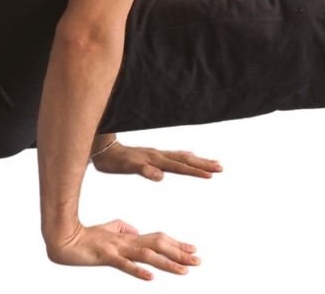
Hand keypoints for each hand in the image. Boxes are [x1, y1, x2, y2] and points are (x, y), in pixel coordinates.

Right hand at [46, 219, 200, 280]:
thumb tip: (137, 231)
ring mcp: (117, 249)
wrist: (63, 239)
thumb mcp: (108, 230)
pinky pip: (124, 265)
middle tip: (199, 260)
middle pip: (159, 246)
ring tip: (184, 270)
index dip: (177, 244)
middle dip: (180, 254)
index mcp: (129, 238)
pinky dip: (138, 270)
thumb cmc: (85, 236)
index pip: (158, 240)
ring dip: (167, 263)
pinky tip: (151, 277)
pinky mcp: (105, 256)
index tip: (194, 250)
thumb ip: (123, 229)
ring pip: (147, 255)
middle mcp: (127, 242)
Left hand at [91, 141, 223, 181]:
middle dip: (204, 164)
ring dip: (199, 160)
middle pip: (186, 159)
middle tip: (221, 168)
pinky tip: (190, 156)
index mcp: (155, 159)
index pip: (180, 166)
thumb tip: (161, 176)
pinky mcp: (153, 156)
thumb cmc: (113, 161)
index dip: (195, 171)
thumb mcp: (127, 168)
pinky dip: (186, 157)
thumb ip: (144, 171)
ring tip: (214, 163)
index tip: (211, 175)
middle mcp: (159, 155)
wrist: (102, 148)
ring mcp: (157, 154)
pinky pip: (175, 156)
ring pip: (183, 156)